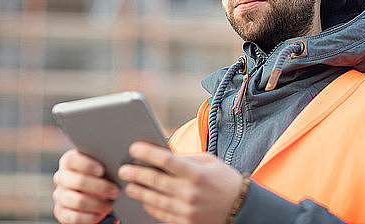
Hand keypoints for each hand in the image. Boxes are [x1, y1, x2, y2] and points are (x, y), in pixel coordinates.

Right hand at [52, 149, 121, 223]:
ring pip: (78, 201)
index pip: (71, 160)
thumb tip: (119, 167)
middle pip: (78, 181)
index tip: (101, 170)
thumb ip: (105, 164)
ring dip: (98, 204)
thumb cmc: (100, 175)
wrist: (91, 193)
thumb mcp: (101, 167)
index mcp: (69, 162)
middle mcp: (61, 178)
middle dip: (100, 187)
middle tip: (116, 191)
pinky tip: (101, 214)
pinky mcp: (61, 212)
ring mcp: (60, 195)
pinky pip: (75, 217)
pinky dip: (90, 217)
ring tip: (110, 205)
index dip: (86, 165)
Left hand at [118, 142, 242, 223]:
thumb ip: (187, 158)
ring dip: (139, 192)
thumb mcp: (210, 162)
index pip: (166, 160)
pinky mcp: (186, 222)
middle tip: (123, 170)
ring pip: (155, 199)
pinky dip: (151, 206)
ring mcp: (187, 209)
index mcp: (197, 173)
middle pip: (156, 181)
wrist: (241, 207)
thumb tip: (164, 155)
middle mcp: (190, 192)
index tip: (134, 148)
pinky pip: (162, 214)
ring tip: (129, 185)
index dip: (148, 153)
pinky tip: (144, 199)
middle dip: (136, 174)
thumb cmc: (224, 180)